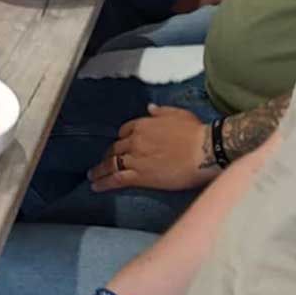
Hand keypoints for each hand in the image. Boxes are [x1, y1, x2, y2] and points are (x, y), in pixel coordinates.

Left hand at [90, 106, 219, 193]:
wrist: (203, 151)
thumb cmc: (195, 133)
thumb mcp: (177, 114)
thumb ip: (160, 111)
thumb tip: (150, 108)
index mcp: (143, 124)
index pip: (124, 131)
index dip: (121, 139)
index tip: (119, 144)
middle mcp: (135, 140)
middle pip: (115, 148)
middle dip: (108, 155)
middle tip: (103, 162)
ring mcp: (135, 158)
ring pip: (111, 164)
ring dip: (99, 170)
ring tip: (92, 176)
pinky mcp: (140, 176)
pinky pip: (116, 179)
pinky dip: (103, 182)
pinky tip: (96, 186)